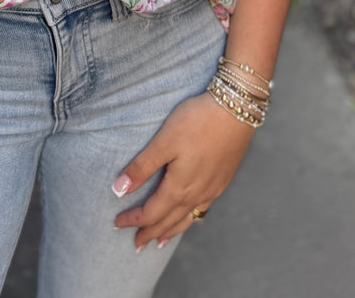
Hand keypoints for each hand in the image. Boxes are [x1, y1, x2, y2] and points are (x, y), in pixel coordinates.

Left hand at [112, 92, 254, 250]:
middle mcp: (197, 194)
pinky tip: (191, 215)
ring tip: (161, 242)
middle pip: (169, 221)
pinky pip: (203, 209)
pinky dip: (191, 218)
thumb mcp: (164, 141)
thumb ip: (142, 166)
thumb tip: (119, 190)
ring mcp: (213, 189)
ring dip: (172, 231)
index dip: (133, 219)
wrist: (237, 110)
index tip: (117, 223)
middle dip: (151, 232)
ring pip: (188, 218)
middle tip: (136, 244)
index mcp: (179, 187)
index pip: (151, 212)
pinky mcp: (223, 180)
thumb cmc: (197, 121)